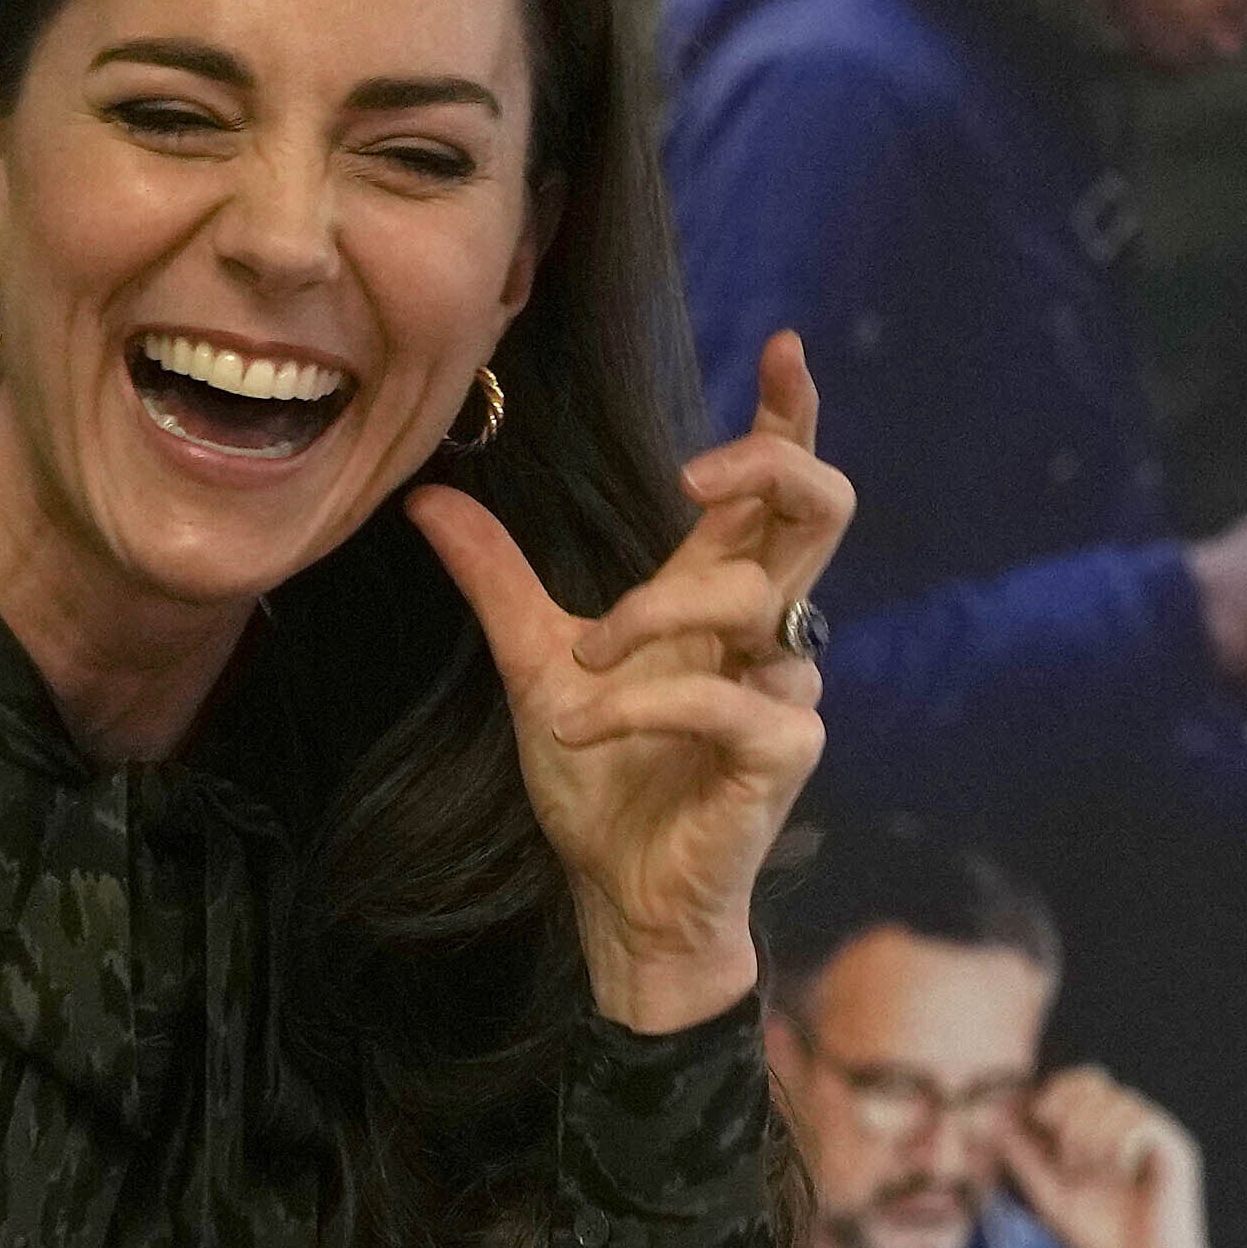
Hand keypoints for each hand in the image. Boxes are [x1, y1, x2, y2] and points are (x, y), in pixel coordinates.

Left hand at [404, 329, 849, 1031]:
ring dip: (657, 618)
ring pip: (761, 603)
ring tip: (583, 668)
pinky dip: (647, 706)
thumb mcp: (536, 665)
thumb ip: (496, 581)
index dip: (789, 419)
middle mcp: (765, 631)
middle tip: (692, 477)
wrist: (620, 897)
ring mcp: (785, 690)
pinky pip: (730, 700)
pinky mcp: (783, 753)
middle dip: (772, 469)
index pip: (775, 490)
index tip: (783, 350)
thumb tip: (427, 498)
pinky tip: (587, 729)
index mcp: (716, 596)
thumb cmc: (602, 783)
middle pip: (819, 512)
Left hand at [1003, 1067, 1217, 1247]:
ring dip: (1089, 1138)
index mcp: (1106, 1128)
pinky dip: (1117, 1149)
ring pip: (1114, 1103)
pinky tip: (1120, 1174)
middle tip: (1066, 1158)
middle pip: (1093, 1081)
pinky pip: (1140, 1125)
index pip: (1080, 1080)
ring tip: (1091, 1173)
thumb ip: (1022, 1156)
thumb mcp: (1048, 1192)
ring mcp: (1157, 1135)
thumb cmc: (1100, 1237)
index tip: (1041, 1123)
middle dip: (1068, 1115)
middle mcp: (1133, 1124)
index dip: (1055, 1093)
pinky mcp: (1176, 1151)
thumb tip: (992, 1119)